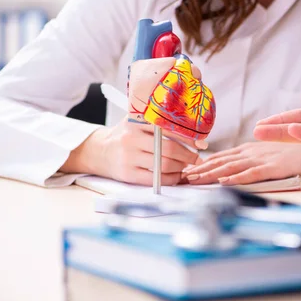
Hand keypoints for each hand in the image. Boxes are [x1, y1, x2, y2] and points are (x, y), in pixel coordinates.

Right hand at [62, 117, 207, 185]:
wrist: (98, 151)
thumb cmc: (125, 135)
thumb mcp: (136, 121)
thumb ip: (158, 121)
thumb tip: (192, 132)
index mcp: (136, 121)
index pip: (169, 129)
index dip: (189, 138)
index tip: (201, 143)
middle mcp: (131, 138)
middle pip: (169, 148)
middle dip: (188, 155)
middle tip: (198, 158)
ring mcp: (128, 157)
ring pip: (164, 164)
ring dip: (181, 167)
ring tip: (186, 166)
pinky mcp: (127, 174)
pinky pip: (155, 179)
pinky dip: (171, 179)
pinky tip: (177, 176)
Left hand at [182, 142, 300, 184]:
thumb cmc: (300, 149)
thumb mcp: (273, 152)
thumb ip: (257, 157)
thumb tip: (239, 166)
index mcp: (253, 148)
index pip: (223, 156)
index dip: (204, 163)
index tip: (188, 170)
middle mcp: (254, 151)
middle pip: (222, 161)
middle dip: (201, 169)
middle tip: (182, 177)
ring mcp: (264, 159)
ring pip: (232, 167)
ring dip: (211, 174)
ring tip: (195, 180)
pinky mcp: (275, 167)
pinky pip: (253, 173)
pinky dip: (237, 178)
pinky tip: (225, 182)